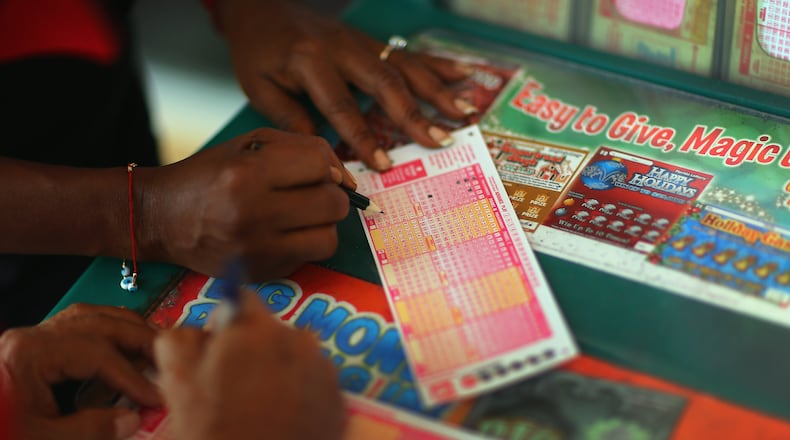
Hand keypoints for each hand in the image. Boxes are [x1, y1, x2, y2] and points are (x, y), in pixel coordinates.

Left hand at [0, 304, 160, 439]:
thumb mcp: (41, 439)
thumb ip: (91, 429)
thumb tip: (133, 419)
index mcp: (29, 354)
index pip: (97, 353)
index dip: (132, 376)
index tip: (155, 396)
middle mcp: (29, 338)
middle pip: (97, 322)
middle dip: (137, 338)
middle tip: (168, 355)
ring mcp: (28, 340)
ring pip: (88, 316)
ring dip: (124, 327)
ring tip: (153, 343)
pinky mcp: (29, 349)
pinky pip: (75, 326)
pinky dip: (105, 330)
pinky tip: (122, 342)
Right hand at [138, 128, 349, 280]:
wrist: (162, 218)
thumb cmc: (210, 174)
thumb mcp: (250, 145)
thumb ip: (302, 150)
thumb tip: (345, 178)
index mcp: (247, 174)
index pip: (319, 166)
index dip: (324, 166)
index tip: (311, 171)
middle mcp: (253, 214)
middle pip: (333, 205)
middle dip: (329, 195)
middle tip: (308, 193)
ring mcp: (258, 250)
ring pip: (329, 238)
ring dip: (322, 224)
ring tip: (299, 216)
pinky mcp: (260, 273)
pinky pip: (310, 259)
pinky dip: (304, 244)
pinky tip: (282, 234)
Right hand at [155, 290, 344, 439]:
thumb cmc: (212, 431)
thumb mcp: (177, 382)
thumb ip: (181, 338)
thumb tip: (202, 327)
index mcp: (253, 330)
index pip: (242, 299)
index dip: (228, 320)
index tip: (221, 344)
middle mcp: (296, 339)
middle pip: (271, 329)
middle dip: (255, 347)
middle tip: (239, 385)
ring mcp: (323, 368)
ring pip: (297, 354)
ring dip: (282, 368)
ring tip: (264, 405)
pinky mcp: (339, 397)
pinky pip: (317, 381)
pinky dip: (303, 392)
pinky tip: (286, 417)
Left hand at [215, 0, 474, 170]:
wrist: (261, 6)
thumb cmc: (257, 50)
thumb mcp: (259, 87)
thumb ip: (291, 119)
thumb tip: (325, 154)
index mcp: (310, 61)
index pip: (341, 106)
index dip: (364, 138)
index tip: (384, 164)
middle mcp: (342, 48)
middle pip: (386, 83)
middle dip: (415, 115)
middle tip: (440, 140)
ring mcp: (361, 41)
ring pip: (405, 67)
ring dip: (438, 91)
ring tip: (466, 113)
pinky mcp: (370, 41)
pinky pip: (408, 54)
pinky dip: (438, 65)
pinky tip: (464, 75)